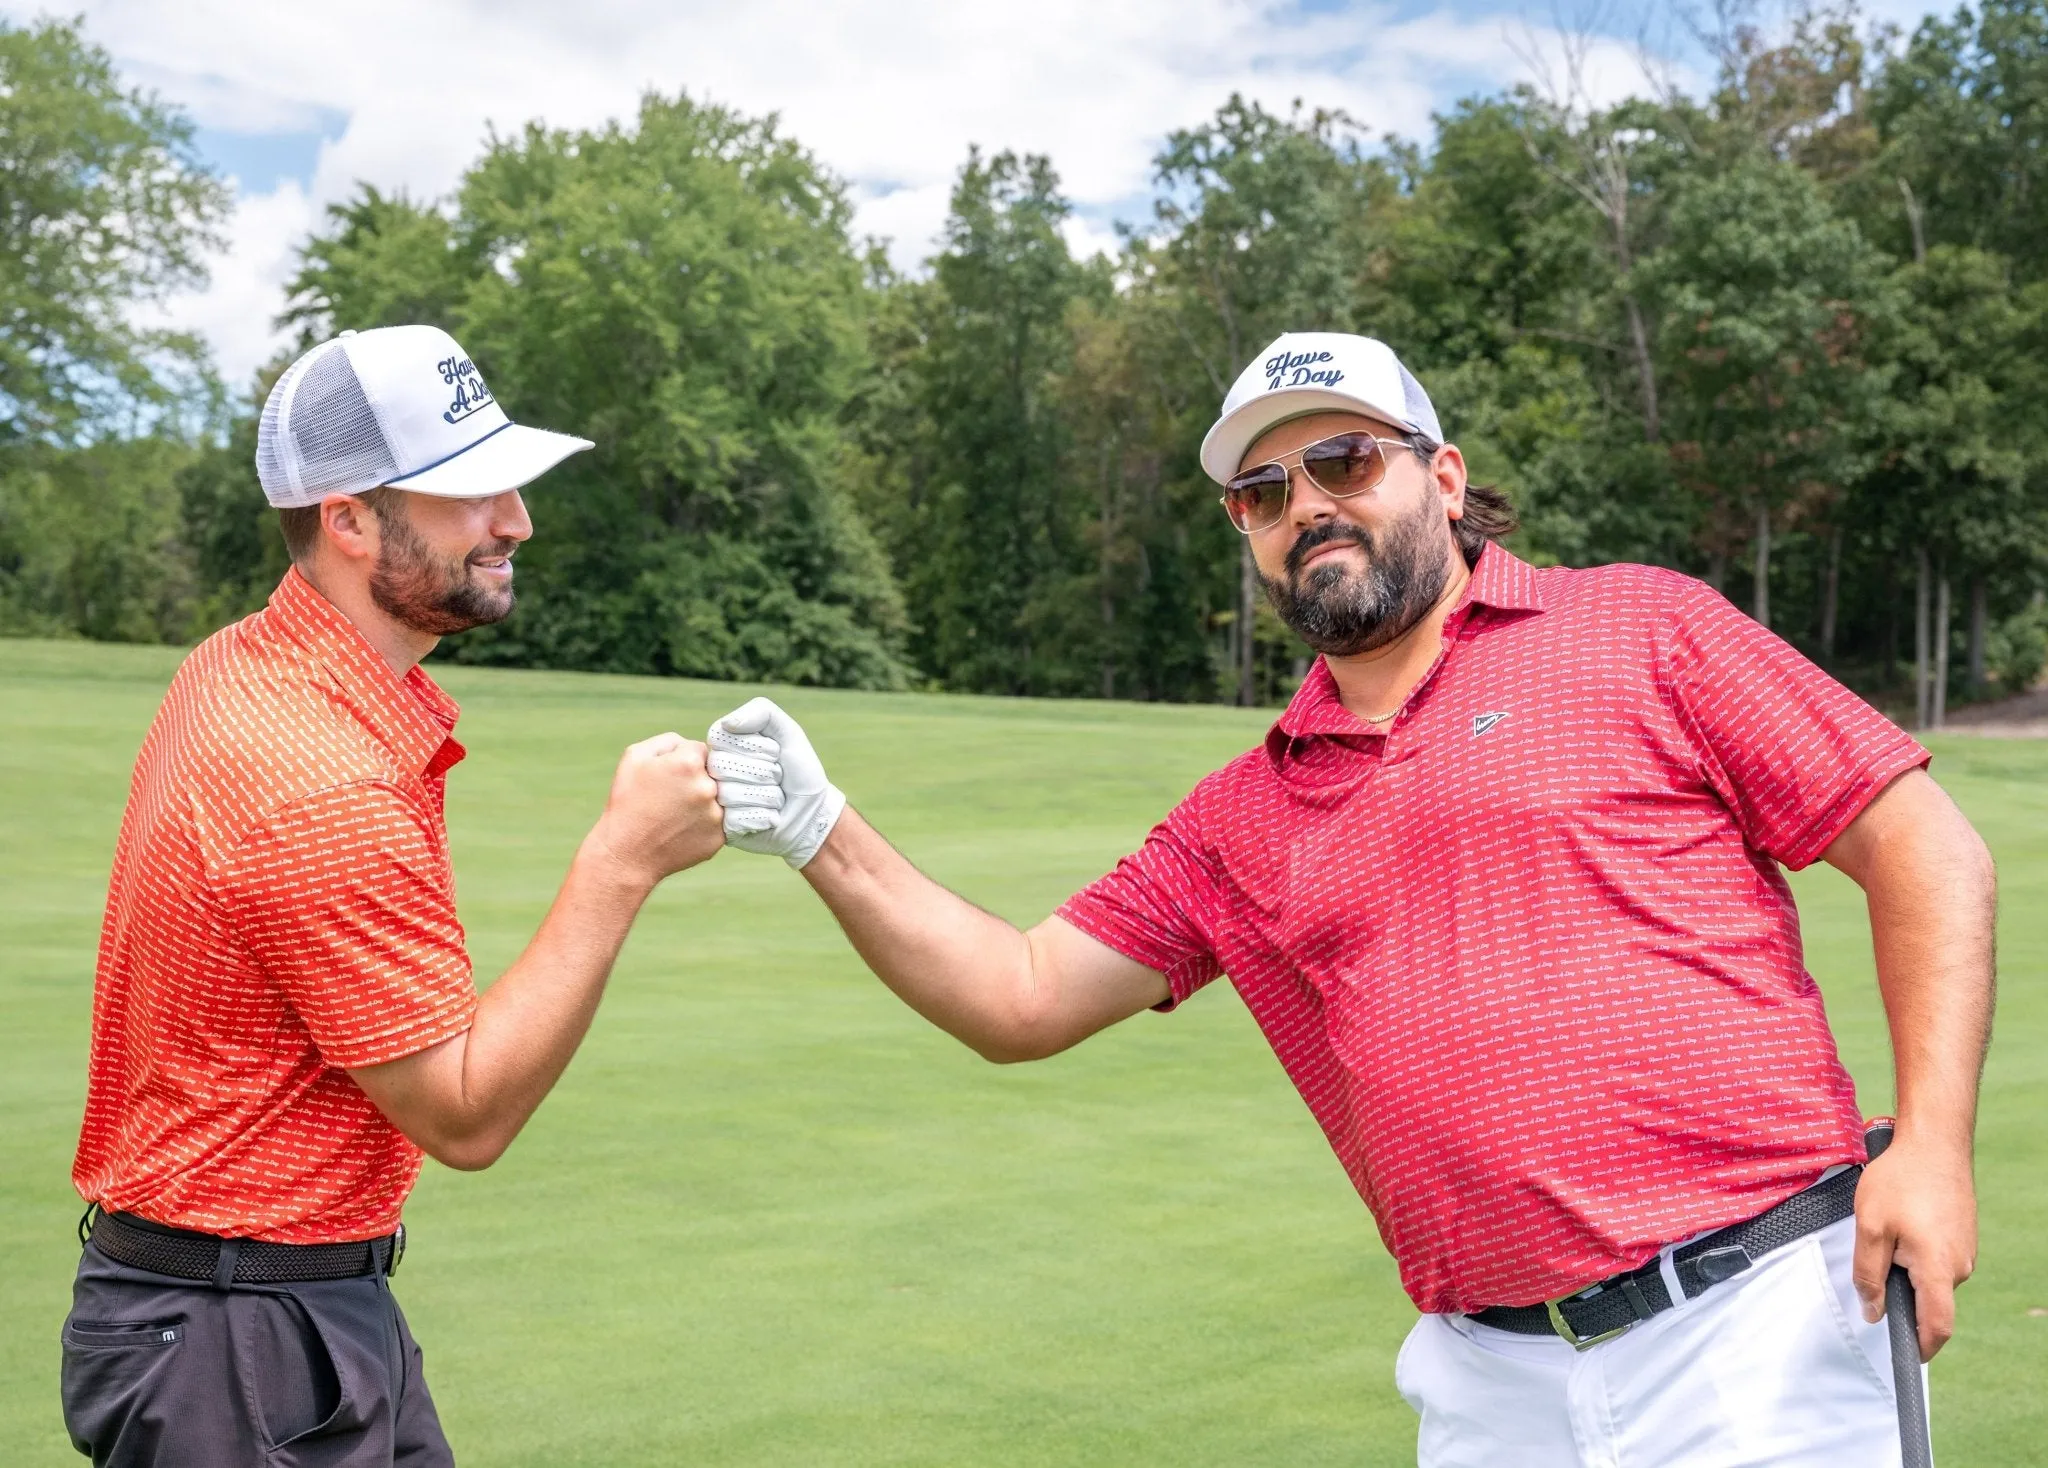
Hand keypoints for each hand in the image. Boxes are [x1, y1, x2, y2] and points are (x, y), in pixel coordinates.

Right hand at [587, 733, 723, 887]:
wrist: (626, 853)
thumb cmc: (627, 802)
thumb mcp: (635, 757)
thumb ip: (669, 741)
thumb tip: (692, 746)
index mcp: (689, 763)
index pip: (700, 750)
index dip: (683, 760)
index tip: (669, 776)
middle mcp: (708, 787)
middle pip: (713, 773)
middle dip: (696, 779)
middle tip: (672, 797)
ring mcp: (716, 815)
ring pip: (718, 797)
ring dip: (703, 801)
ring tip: (676, 814)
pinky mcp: (719, 838)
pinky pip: (719, 821)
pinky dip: (704, 823)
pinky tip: (683, 829)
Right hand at [706, 697, 845, 868]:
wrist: (813, 811)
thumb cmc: (799, 769)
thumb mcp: (787, 732)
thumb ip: (761, 712)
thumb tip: (728, 723)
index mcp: (723, 746)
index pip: (720, 738)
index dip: (755, 747)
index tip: (776, 753)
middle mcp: (713, 772)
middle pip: (722, 766)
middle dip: (764, 772)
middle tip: (777, 778)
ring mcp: (716, 801)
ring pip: (728, 794)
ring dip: (767, 796)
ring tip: (776, 798)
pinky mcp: (723, 828)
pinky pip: (734, 820)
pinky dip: (763, 817)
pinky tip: (771, 817)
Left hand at [1853, 1129, 1976, 1359]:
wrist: (1934, 1143)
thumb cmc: (1899, 1181)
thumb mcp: (1870, 1227)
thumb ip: (1869, 1275)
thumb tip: (1873, 1312)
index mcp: (1939, 1270)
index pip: (1937, 1326)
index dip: (1921, 1347)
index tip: (1905, 1356)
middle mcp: (1960, 1266)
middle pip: (1928, 1300)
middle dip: (1900, 1291)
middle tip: (1877, 1253)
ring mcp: (1965, 1251)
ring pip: (1930, 1277)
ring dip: (1905, 1265)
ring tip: (1889, 1227)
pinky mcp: (1962, 1237)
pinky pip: (1936, 1258)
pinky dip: (1915, 1250)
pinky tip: (1903, 1221)